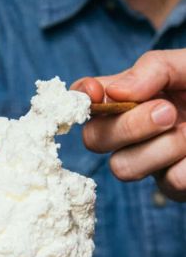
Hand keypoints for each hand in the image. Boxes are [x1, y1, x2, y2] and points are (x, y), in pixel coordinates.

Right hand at [73, 49, 185, 200]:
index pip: (86, 100)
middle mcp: (134, 131)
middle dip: (127, 126)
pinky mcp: (178, 186)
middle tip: (168, 111)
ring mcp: (154, 160)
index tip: (96, 92)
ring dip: (160, 149)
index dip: (80, 99)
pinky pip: (170, 184)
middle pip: (95, 139)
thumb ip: (152, 70)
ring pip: (123, 168)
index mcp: (132, 97)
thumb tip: (111, 92)